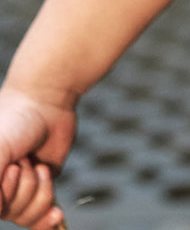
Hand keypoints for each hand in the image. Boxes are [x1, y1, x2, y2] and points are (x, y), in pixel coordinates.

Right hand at [0, 87, 75, 228]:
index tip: (12, 168)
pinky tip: (56, 213)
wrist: (48, 100)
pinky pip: (40, 217)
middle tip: (25, 160)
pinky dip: (47, 219)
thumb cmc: (15, 120)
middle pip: (8, 214)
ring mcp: (19, 189)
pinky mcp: (41, 187)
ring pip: (26, 215)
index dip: (4, 193)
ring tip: (38, 165)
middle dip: (23, 187)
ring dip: (38, 191)